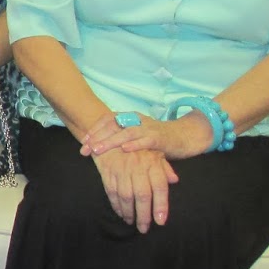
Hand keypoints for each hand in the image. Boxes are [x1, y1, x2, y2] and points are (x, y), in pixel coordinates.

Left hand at [80, 111, 212, 161]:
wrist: (184, 136)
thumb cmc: (156, 138)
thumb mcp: (136, 136)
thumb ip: (119, 138)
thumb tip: (96, 146)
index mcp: (130, 118)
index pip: (108, 119)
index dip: (95, 129)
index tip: (84, 141)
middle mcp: (138, 120)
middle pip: (113, 125)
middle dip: (97, 137)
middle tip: (85, 149)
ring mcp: (149, 128)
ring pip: (126, 133)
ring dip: (110, 141)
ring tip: (97, 150)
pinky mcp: (160, 138)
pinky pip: (146, 140)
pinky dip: (135, 144)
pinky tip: (124, 150)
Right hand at [92, 146, 178, 231]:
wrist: (111, 129)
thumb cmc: (136, 144)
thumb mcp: (154, 151)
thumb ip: (164, 167)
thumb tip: (175, 180)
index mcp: (152, 162)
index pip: (160, 187)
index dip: (161, 205)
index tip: (160, 221)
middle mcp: (137, 166)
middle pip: (142, 195)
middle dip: (143, 215)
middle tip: (144, 228)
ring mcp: (121, 168)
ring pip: (126, 196)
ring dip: (128, 212)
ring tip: (131, 222)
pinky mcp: (107, 170)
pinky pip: (111, 191)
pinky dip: (115, 204)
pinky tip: (120, 212)